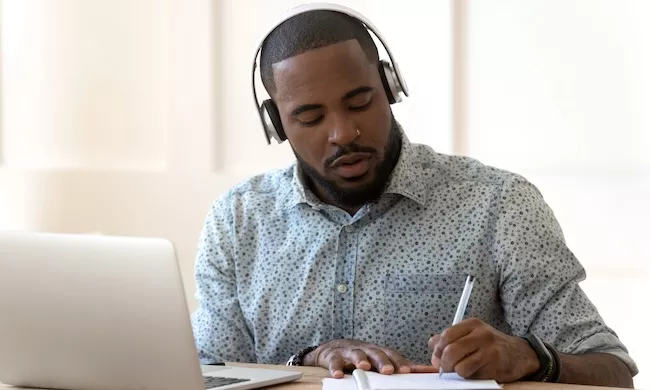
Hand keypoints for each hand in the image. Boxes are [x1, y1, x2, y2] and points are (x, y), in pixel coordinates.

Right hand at [303, 339, 435, 377]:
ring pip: (357, 354)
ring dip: (361, 360)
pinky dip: (336, 367)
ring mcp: (350, 353)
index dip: (399, 362)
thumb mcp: (381, 359)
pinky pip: (335, 362)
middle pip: (376, 353)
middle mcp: (367, 350)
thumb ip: (401, 365)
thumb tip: (429, 370)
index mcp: (379, 352)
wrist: (334, 348)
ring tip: (364, 367)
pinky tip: (338, 374)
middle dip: (383, 361)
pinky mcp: (334, 357)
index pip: (392, 355)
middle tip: (388, 370)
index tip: (408, 370)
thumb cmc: (363, 356)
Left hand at [429, 318, 539, 382]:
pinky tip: (476, 372)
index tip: (437, 357)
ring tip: (462, 370)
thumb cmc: (490, 345)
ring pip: (459, 366)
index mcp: (472, 324)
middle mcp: (481, 334)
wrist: (520, 354)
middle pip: (450, 350)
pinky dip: (469, 377)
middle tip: (446, 368)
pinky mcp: (495, 366)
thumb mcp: (471, 335)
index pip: (446, 335)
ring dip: (456, 372)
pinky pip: (472, 375)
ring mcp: (489, 350)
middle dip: (444, 363)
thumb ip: (450, 341)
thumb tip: (433, 354)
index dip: (437, 349)